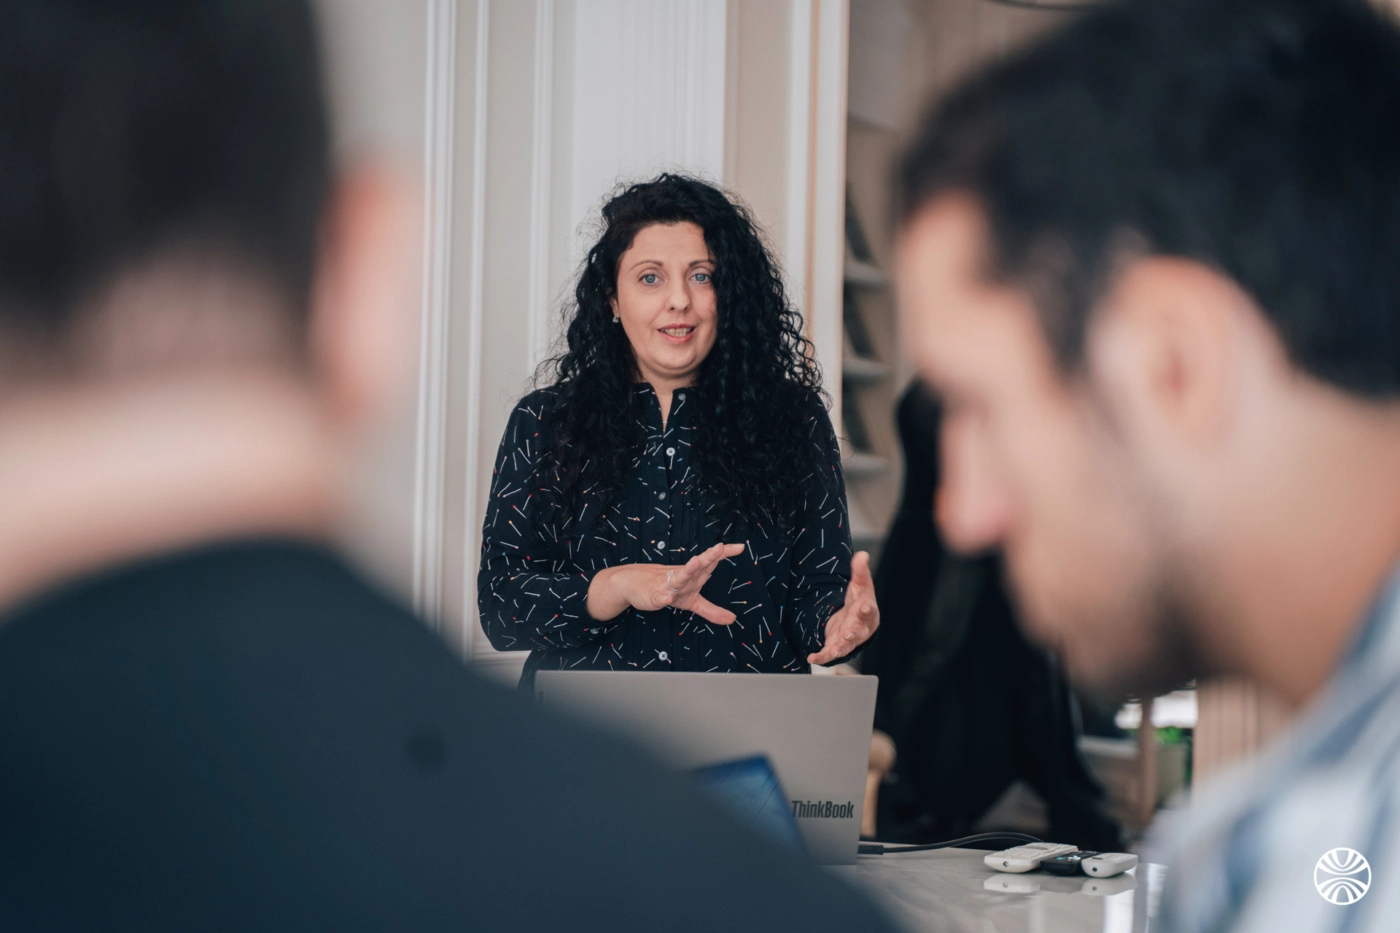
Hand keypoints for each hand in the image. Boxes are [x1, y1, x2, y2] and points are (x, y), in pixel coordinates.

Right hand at [586, 543, 744, 625]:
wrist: (633, 585)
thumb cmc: (666, 589)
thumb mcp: (692, 601)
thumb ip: (711, 610)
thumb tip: (732, 619)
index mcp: (693, 575)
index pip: (711, 562)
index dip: (724, 554)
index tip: (741, 547)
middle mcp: (682, 576)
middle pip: (698, 565)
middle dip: (709, 557)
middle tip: (719, 547)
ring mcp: (667, 585)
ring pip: (679, 577)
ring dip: (687, 570)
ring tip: (694, 563)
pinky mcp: (653, 596)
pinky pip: (658, 597)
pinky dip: (661, 598)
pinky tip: (665, 599)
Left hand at [807, 550, 878, 665]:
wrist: (859, 621)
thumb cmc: (861, 601)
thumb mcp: (860, 584)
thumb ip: (860, 571)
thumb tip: (862, 555)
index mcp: (866, 611)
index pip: (868, 609)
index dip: (867, 609)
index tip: (865, 608)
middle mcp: (859, 627)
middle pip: (858, 631)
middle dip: (853, 633)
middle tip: (848, 634)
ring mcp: (848, 638)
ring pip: (845, 646)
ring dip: (839, 649)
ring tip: (833, 652)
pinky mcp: (836, 645)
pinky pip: (829, 653)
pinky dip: (822, 657)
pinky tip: (812, 658)